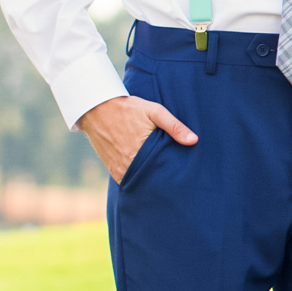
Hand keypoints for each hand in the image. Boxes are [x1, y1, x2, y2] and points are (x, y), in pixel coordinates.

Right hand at [77, 94, 197, 183]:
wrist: (97, 108)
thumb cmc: (129, 109)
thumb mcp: (154, 111)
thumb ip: (174, 126)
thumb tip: (194, 140)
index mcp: (140, 152)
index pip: (163, 171)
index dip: (173, 173)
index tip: (182, 175)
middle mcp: (128, 165)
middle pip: (152, 180)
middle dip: (163, 180)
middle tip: (176, 180)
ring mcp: (119, 169)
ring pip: (140, 182)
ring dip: (150, 181)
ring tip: (163, 179)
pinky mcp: (113, 170)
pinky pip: (129, 181)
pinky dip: (138, 180)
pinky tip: (148, 177)